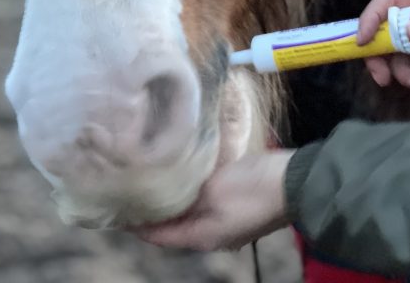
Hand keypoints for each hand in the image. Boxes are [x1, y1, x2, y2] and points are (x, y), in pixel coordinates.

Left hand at [136, 151, 293, 252]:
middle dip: (152, 210)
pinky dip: (190, 191)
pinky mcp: (236, 206)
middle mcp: (210, 235)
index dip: (134, 224)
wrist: (296, 182)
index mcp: (201, 237)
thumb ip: (184, 193)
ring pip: (188, 213)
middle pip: (172, 226)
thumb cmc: (251, 188)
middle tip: (131, 187)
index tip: (114, 208)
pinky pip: (204, 202)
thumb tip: (159, 193)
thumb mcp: (212, 188)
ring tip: (153, 176)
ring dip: (172, 199)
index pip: (157, 235)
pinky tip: (185, 171)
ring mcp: (225, 222)